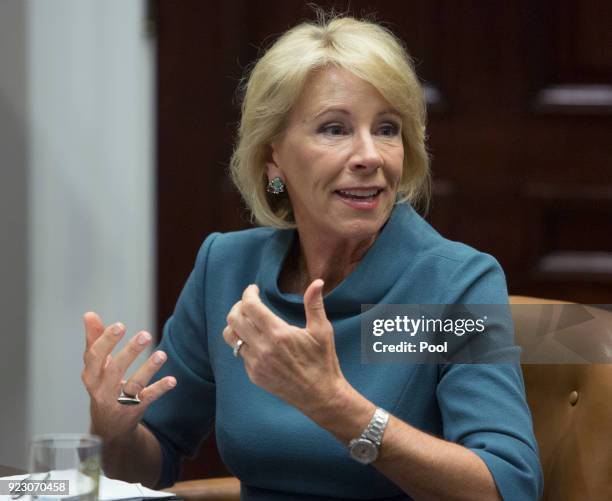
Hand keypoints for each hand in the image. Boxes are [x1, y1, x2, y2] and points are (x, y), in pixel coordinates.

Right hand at [81, 312, 175, 442]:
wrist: (108, 425)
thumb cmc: (102, 386)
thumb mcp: (95, 366)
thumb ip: (94, 340)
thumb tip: (89, 314)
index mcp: (91, 375)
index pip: (95, 356)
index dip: (106, 341)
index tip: (120, 326)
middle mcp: (102, 389)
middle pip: (115, 369)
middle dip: (130, 351)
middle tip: (146, 334)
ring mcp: (118, 401)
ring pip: (134, 384)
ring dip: (149, 369)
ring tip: (162, 354)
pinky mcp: (134, 410)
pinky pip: (148, 398)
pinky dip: (160, 389)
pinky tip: (173, 380)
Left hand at [223, 280, 345, 416]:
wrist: (320, 395)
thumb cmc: (323, 361)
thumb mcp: (322, 330)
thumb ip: (314, 304)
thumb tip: (317, 282)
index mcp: (278, 333)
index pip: (250, 306)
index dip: (248, 293)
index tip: (253, 289)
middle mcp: (262, 348)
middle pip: (234, 319)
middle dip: (239, 306)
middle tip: (249, 303)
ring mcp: (256, 363)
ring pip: (231, 337)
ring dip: (236, 324)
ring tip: (247, 320)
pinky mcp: (254, 375)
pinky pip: (240, 353)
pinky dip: (244, 342)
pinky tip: (258, 341)